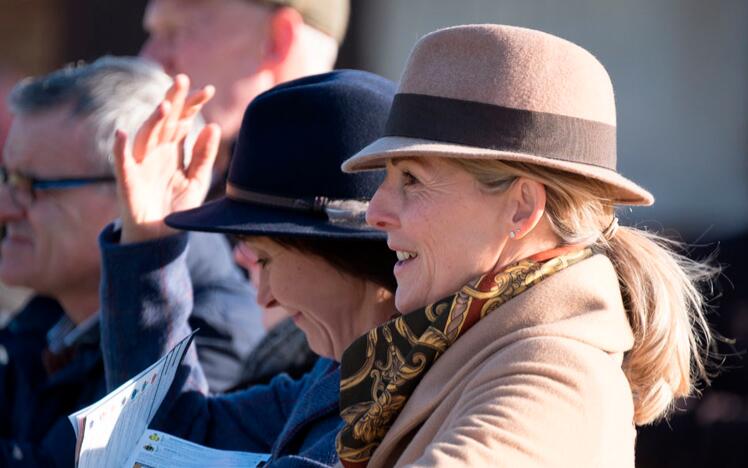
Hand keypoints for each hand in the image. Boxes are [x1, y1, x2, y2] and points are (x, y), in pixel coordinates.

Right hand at [113, 74, 220, 243]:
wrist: (160, 238)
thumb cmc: (177, 207)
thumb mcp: (197, 180)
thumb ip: (204, 155)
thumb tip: (213, 126)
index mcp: (173, 149)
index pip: (183, 120)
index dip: (193, 105)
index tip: (208, 90)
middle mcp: (156, 151)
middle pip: (164, 121)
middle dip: (173, 100)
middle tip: (182, 79)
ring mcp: (140, 164)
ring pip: (145, 136)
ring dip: (154, 121)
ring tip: (165, 106)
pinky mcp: (127, 181)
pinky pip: (121, 162)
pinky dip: (119, 148)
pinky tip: (122, 133)